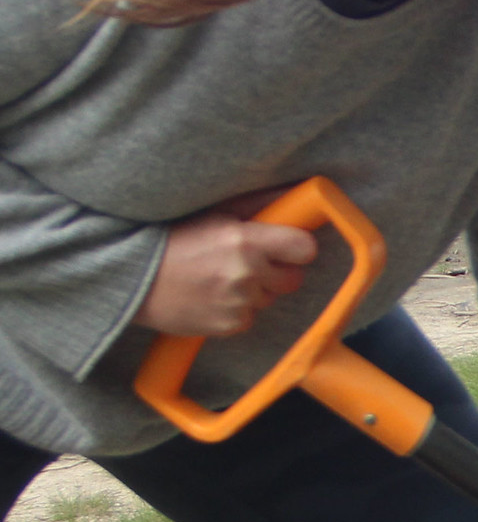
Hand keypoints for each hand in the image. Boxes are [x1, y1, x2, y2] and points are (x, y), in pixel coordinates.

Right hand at [137, 189, 318, 335]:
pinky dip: (236, 308)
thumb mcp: (215, 212)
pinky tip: (210, 295)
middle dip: (276, 270)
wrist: (129, 277)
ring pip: (269, 298)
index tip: (286, 246)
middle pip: (292, 278)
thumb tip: (298, 195)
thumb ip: (258, 206)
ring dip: (254, 289)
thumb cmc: (172, 238)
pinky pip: (249, 316)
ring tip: (217, 276)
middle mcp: (246, 274)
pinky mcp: (229, 325)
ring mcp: (238, 303)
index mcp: (244, 241)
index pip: (304, 248)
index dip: (297, 247)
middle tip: (246, 261)